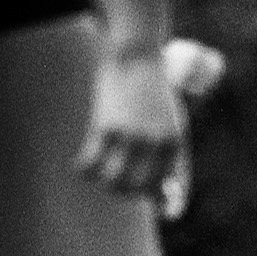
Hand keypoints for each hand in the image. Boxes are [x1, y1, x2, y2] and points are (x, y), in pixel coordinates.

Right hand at [76, 47, 185, 198]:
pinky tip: (83, 163)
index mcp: (173, 142)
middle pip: (135, 188)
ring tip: (99, 172)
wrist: (137, 54)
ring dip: (103, 182)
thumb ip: (166, 157)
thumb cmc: (152, 91)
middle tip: (114, 179)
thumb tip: (161, 201)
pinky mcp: (106, 127)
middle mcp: (154, 143)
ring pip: (111, 181)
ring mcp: (130, 136)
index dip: (147, 195)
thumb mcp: (169, 122)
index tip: (138, 194)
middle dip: (123, 191)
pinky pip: (90, 164)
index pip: (160, 186)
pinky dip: (84, 169)